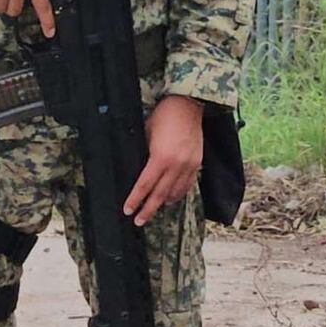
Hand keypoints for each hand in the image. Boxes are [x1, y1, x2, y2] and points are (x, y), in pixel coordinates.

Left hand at [123, 95, 203, 225]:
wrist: (188, 105)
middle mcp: (177, 165)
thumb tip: (134, 167)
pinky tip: (170, 198)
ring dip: (163, 203)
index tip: (128, 210)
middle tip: (138, 221)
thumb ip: (141, 152)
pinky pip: (187, 185)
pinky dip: (177, 194)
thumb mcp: (145, 133)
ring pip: (175, 193)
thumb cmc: (163, 116)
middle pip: (160, 194)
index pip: (145, 185)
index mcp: (160, 158)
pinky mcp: (197, 163)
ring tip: (152, 211)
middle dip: (148, 209)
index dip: (135, 200)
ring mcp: (189, 165)